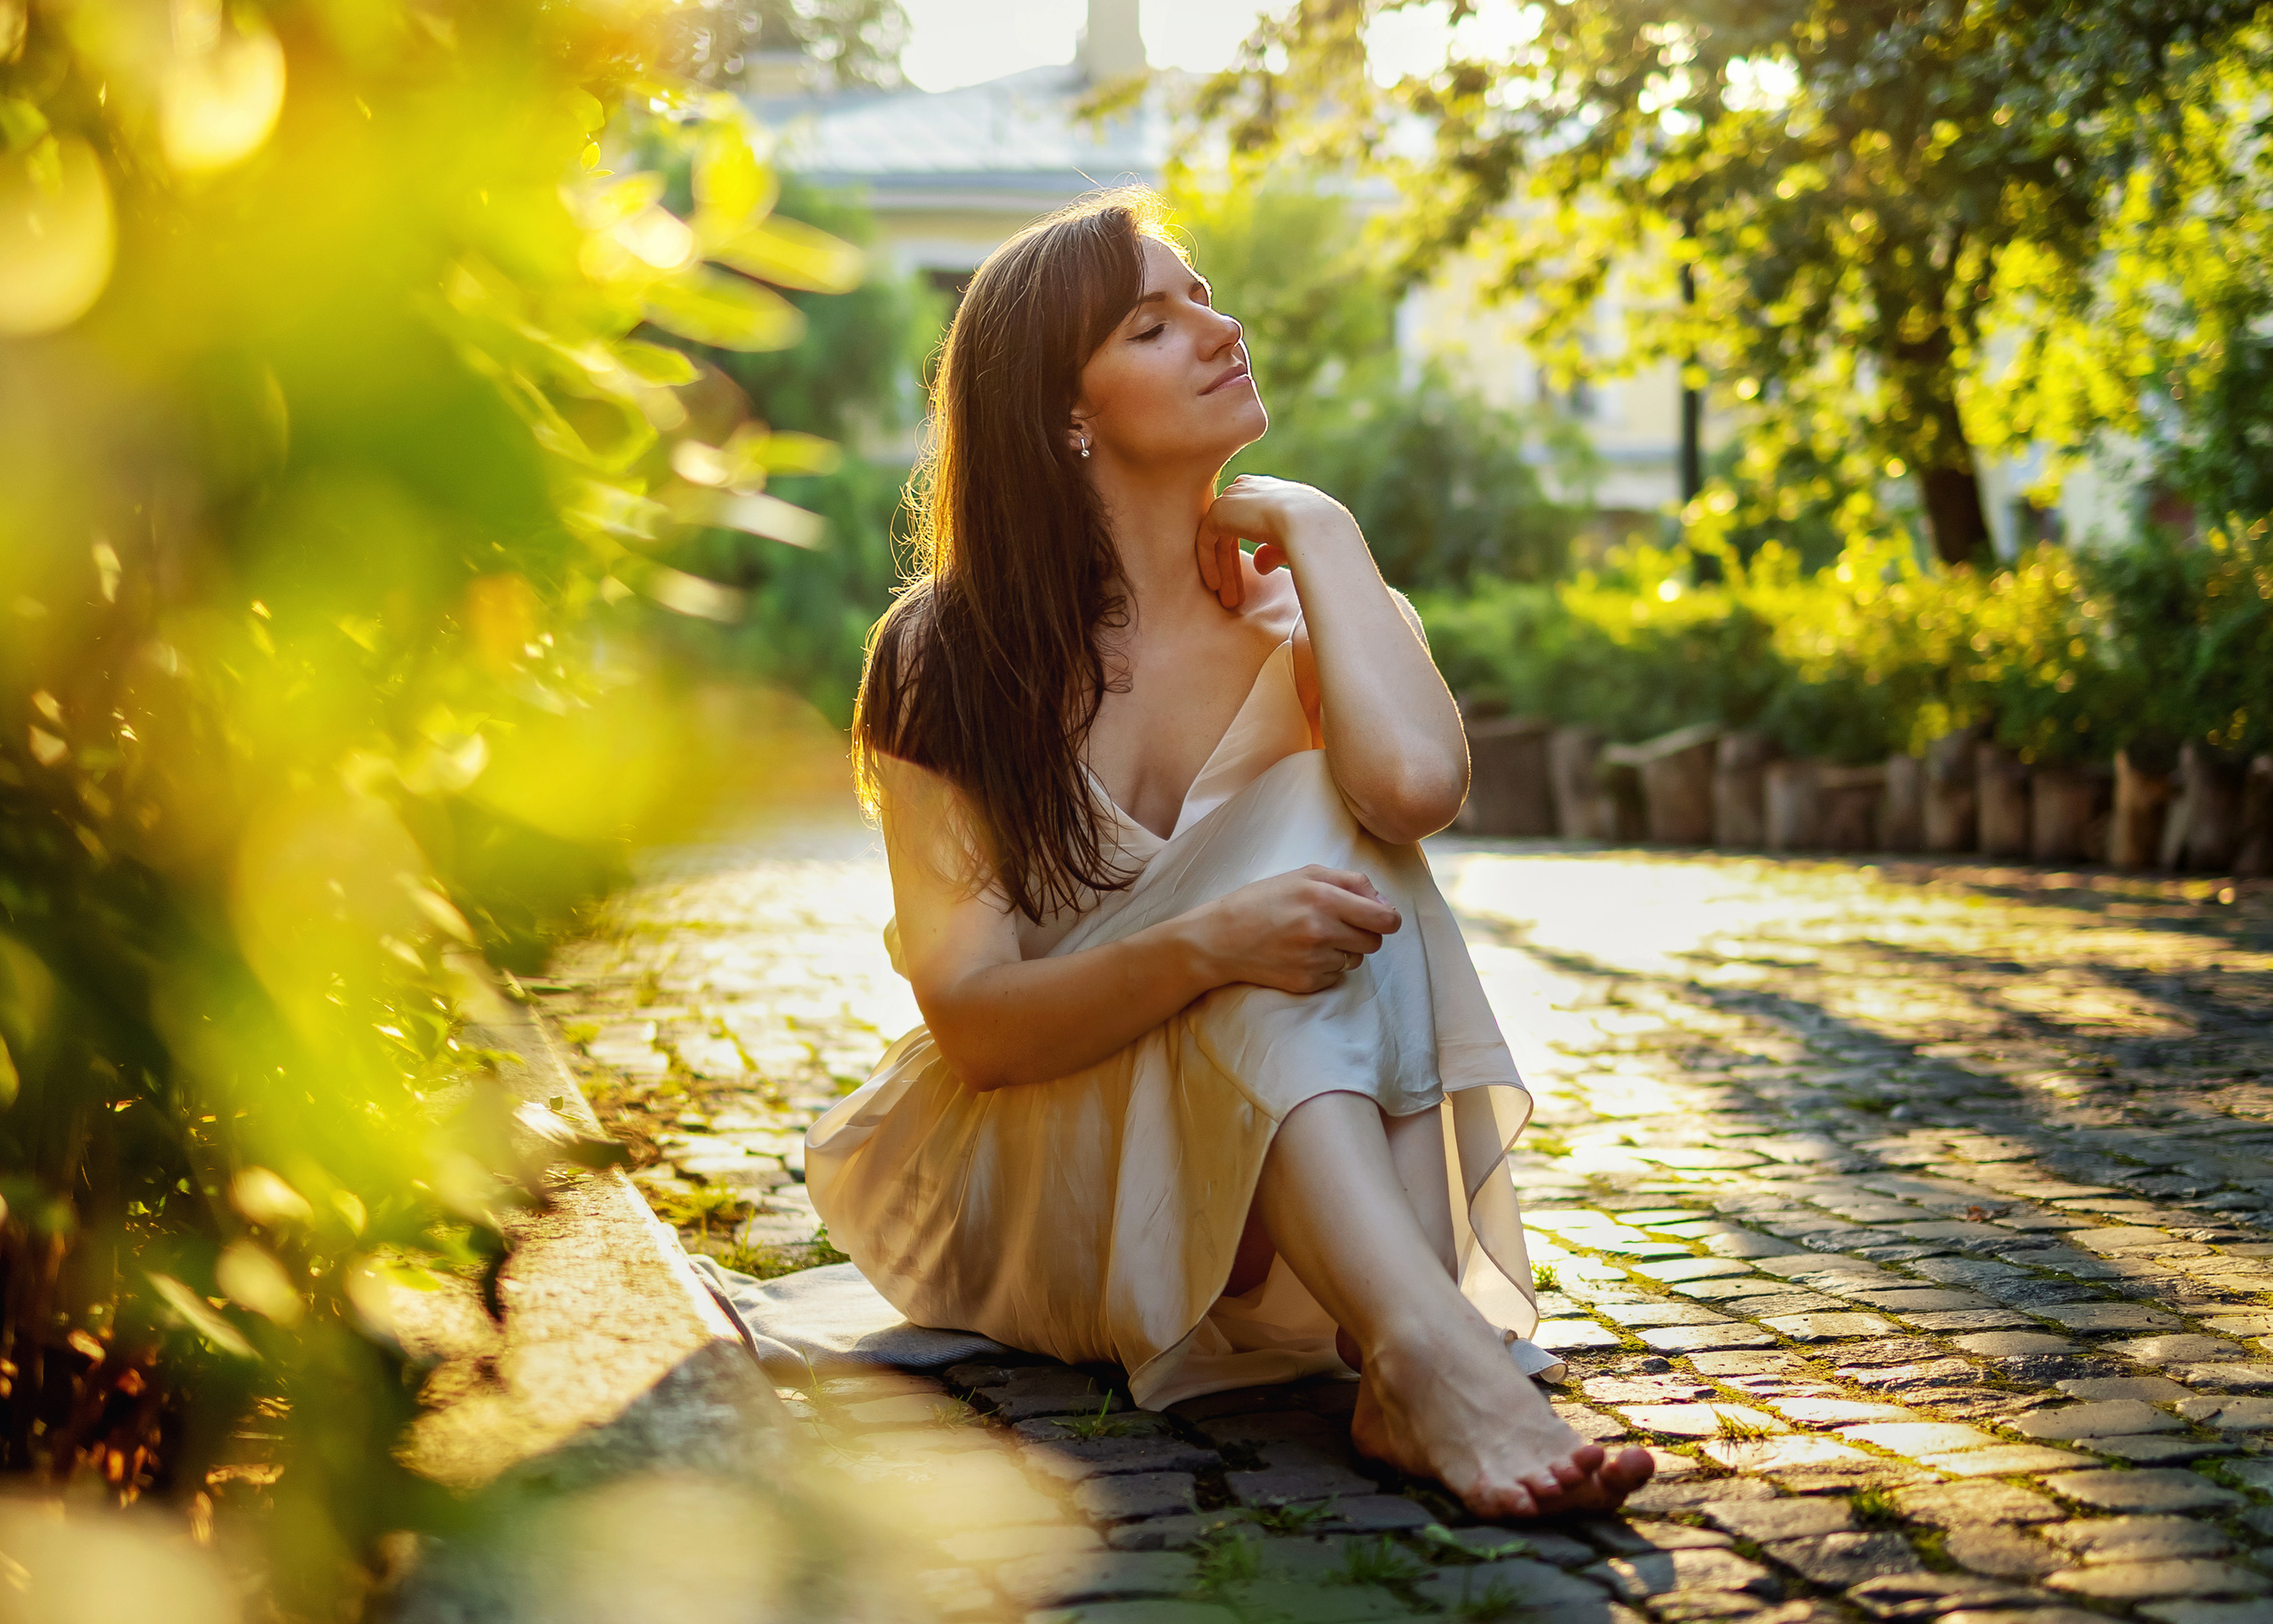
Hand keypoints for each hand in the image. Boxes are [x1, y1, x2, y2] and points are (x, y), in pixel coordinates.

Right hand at [1188, 865, 1401, 993]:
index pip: (1384, 918)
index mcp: (1324, 898)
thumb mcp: (1304, 875)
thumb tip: (1383, 902)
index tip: (1382, 918)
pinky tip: (1301, 955)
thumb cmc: (1262, 901)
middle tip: (1341, 926)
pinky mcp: (1307, 982)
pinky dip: (1325, 966)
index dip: (1389, 918)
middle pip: (1375, 941)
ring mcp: (1315, 959)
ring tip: (1314, 939)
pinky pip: (1336, 976)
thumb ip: (1349, 881)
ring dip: (1344, 950)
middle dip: (1365, 934)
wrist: (1220, 939)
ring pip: (1356, 960)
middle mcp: (1323, 930)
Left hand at [1195, 475, 1351, 609]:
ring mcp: (1231, 498)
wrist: (1309, 524)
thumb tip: (1259, 565)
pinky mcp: (1218, 513)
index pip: (1249, 514)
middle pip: (1231, 528)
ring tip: (1228, 601)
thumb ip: (1273, 551)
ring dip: (1223, 571)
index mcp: (1269, 489)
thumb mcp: (1292, 543)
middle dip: (1231, 564)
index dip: (1249, 543)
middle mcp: (1248, 488)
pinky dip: (1209, 564)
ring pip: (1219, 538)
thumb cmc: (1312, 534)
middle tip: (1234, 594)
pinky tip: (1216, 587)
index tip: (1255, 571)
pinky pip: (1206, 541)